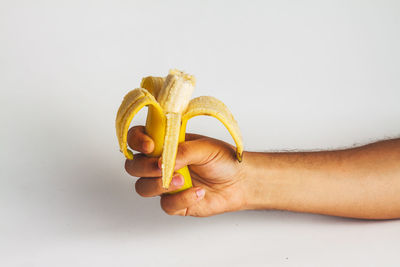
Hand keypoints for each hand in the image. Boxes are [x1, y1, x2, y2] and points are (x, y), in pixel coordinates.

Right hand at [124, 126, 249, 216]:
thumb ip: (184, 151)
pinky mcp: (174, 203)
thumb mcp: (206, 148)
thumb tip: (164, 160)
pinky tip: (199, 192)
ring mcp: (165, 184)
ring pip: (143, 187)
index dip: (136, 140)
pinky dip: (182, 199)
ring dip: (160, 184)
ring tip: (183, 180)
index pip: (138, 138)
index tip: (149, 145)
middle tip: (161, 166)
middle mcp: (161, 163)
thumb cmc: (222, 160)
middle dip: (144, 167)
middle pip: (133, 166)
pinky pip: (166, 205)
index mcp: (165, 144)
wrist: (239, 182)